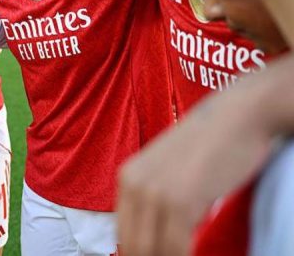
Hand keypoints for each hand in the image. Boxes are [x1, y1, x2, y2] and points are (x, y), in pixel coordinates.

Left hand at [118, 72, 277, 255]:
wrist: (236, 116)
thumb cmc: (210, 144)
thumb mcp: (167, 167)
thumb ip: (154, 194)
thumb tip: (153, 232)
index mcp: (127, 177)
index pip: (123, 232)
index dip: (137, 252)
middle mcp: (134, 184)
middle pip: (134, 245)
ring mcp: (155, 193)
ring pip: (152, 250)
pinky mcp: (180, 201)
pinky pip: (176, 247)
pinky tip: (194, 255)